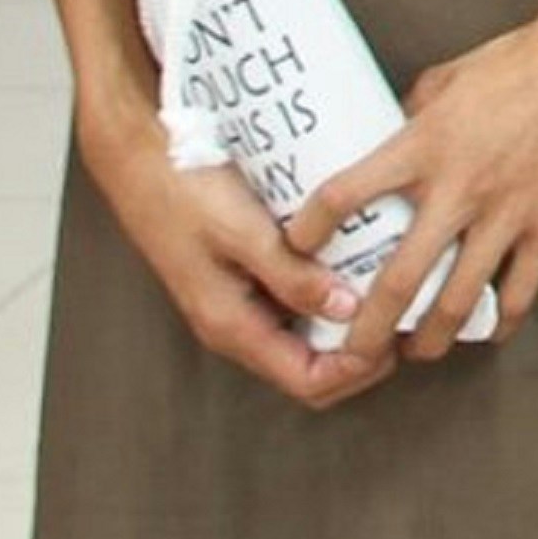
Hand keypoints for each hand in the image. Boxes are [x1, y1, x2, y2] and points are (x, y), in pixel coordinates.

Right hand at [78, 95, 388, 405]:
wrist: (136, 156)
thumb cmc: (181, 190)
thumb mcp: (241, 232)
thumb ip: (291, 274)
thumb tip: (348, 311)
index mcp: (232, 326)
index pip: (308, 382)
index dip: (358, 369)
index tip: (395, 335)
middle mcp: (236, 325)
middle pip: (311, 368)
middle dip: (360, 353)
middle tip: (401, 312)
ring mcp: (238, 302)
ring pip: (303, 336)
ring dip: (346, 322)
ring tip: (386, 285)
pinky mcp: (240, 276)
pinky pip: (292, 302)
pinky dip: (325, 293)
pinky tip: (353, 259)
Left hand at [293, 0, 537, 356]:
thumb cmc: (517, 62)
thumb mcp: (446, 81)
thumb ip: (410, 118)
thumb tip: (381, 143)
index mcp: (423, 146)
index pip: (345, 195)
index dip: (310, 230)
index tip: (295, 250)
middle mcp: (459, 188)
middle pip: (399, 279)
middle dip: (366, 328)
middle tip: (346, 354)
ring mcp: (507, 213)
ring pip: (458, 300)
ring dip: (429, 338)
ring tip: (415, 353)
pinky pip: (520, 291)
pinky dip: (501, 320)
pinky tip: (488, 330)